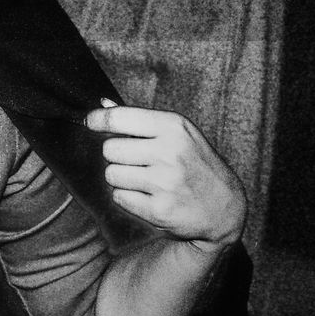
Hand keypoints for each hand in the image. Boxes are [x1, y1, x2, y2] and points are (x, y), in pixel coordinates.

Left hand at [84, 99, 245, 254]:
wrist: (224, 207)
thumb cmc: (195, 164)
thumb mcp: (179, 133)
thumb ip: (140, 120)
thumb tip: (103, 105)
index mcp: (173, 127)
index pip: (118, 118)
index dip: (97, 120)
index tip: (91, 122)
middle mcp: (169, 152)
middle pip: (109, 149)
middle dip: (116, 156)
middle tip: (136, 161)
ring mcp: (165, 182)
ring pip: (111, 175)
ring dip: (121, 179)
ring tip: (144, 180)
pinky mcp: (159, 209)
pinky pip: (119, 198)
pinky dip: (128, 198)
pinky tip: (149, 196)